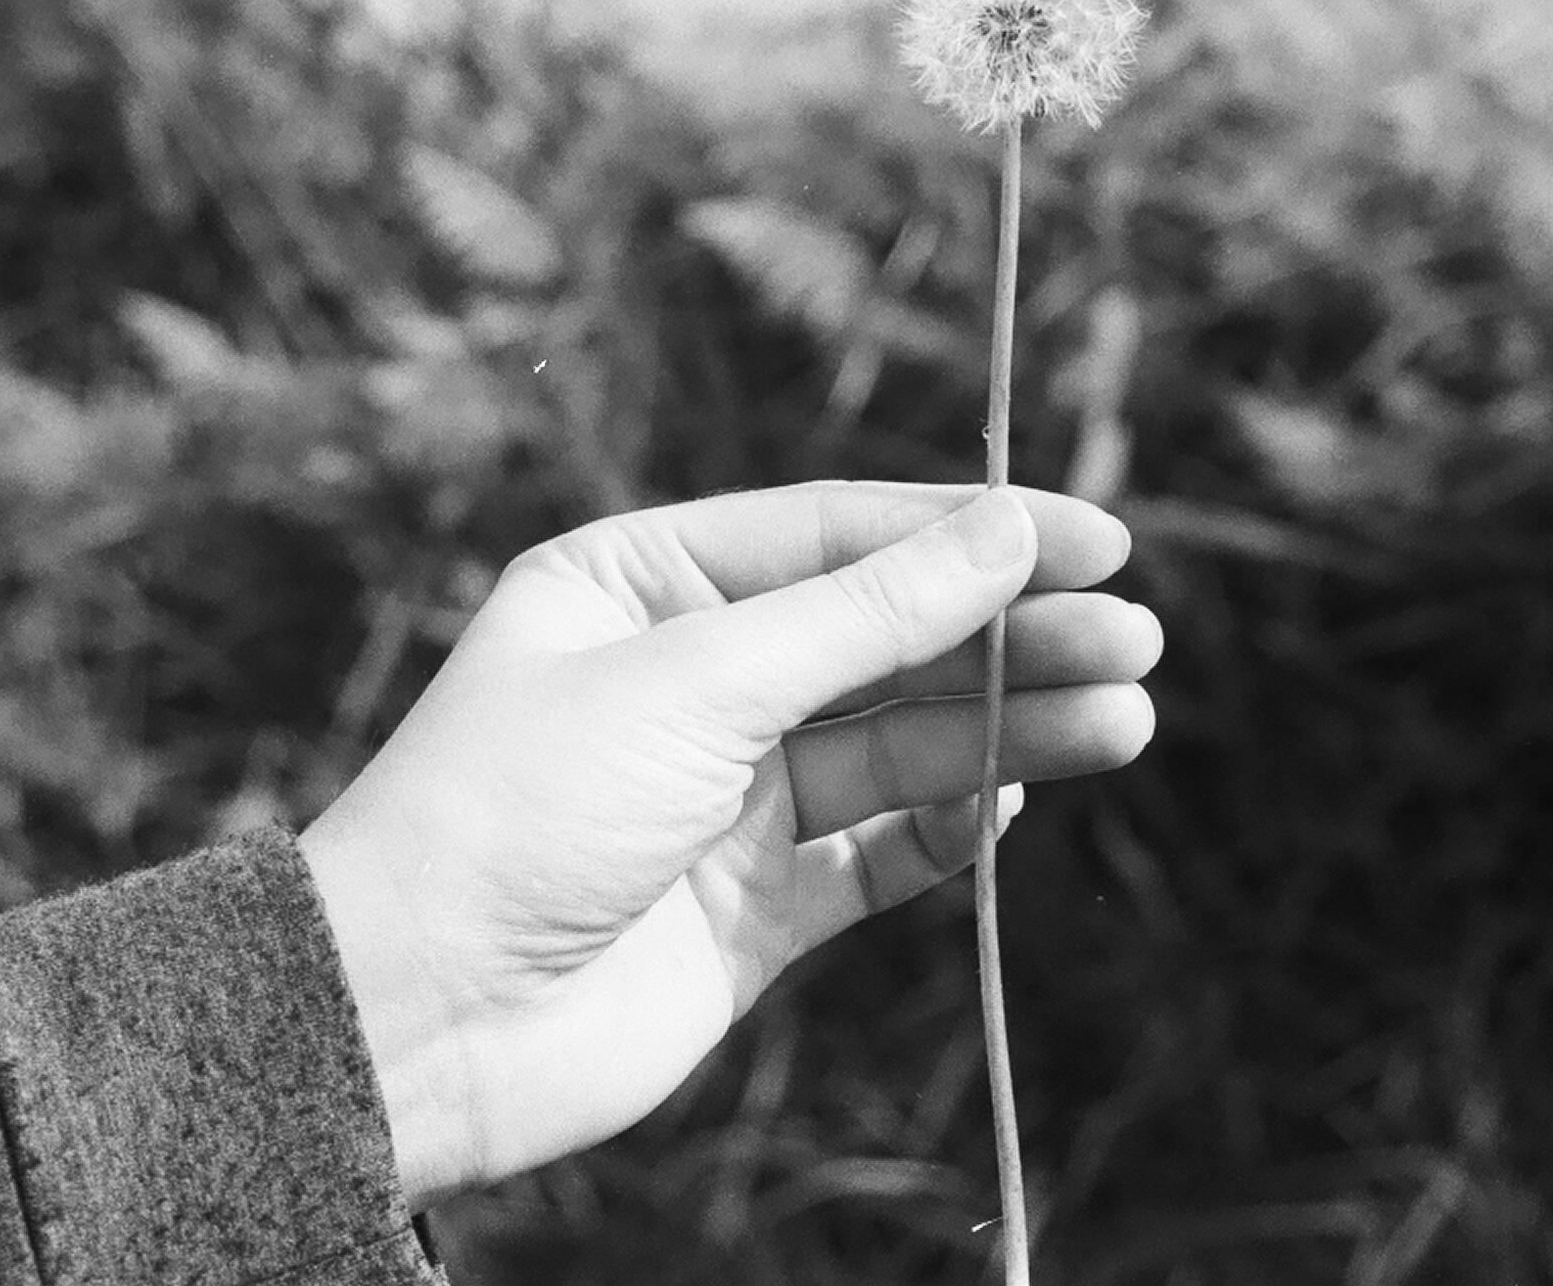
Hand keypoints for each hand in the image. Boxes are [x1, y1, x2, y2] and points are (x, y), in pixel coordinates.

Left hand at [296, 481, 1156, 1208]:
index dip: (972, 532)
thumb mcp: (701, 680)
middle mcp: (691, 677)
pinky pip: (880, 849)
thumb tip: (1010, 528)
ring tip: (1128, 718)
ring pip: (901, 742)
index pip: (841, 532)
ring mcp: (725, 795)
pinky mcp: (753, 908)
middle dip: (1012, 635)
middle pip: (887, 636)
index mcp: (643, 582)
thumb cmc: (519, 811)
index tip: (1097, 536)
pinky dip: (953, 825)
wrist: (416, 1024)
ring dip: (1012, 727)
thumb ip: (869, 613)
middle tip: (1135, 638)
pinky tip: (1021, 792)